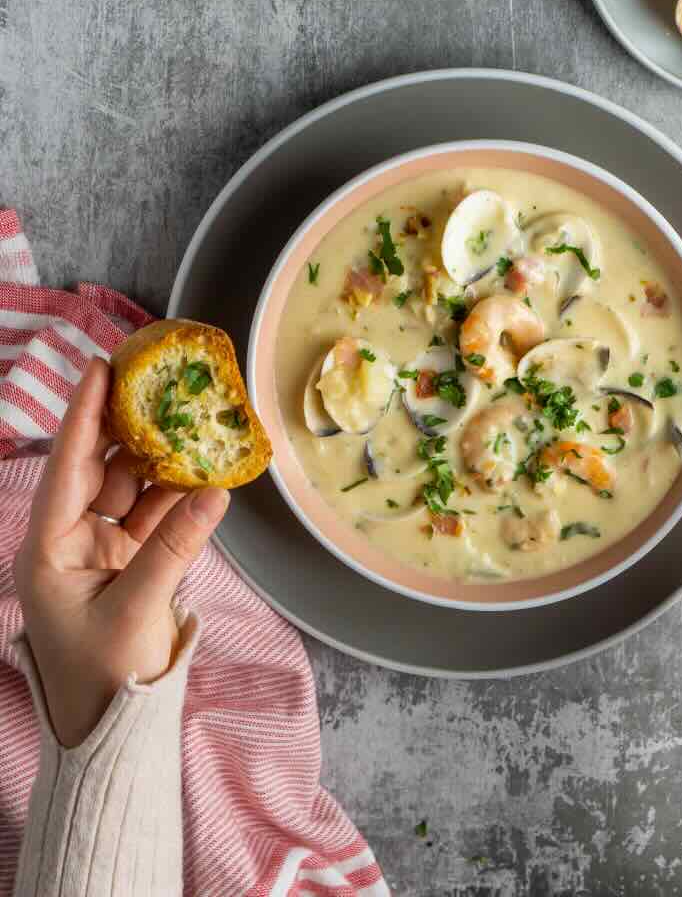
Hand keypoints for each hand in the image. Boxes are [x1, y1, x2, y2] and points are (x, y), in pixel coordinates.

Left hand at [13, 357, 228, 746]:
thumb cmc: (105, 676)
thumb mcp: (135, 610)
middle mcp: (72, 541)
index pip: (68, 468)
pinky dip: (179, 496)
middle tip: (154, 383)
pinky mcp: (133, 564)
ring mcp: (104, 552)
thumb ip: (174, 547)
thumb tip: (216, 492)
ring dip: (160, 459)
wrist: (114, 728)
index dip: (84, 416)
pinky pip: (156, 517)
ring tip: (188, 419)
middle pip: (99, 469)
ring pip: (132, 490)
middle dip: (126, 427)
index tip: (101, 367)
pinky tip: (202, 471)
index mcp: (49, 548)